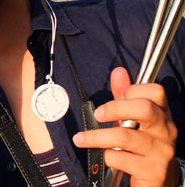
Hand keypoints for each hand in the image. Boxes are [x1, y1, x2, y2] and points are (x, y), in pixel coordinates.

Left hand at [73, 67, 179, 186]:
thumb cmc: (141, 143)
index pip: (155, 91)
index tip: (119, 95)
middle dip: (115, 108)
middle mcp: (166, 130)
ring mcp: (161, 151)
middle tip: (98, 114)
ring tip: (81, 139)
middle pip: (144, 109)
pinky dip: (106, 156)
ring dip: (97, 137)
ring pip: (125, 137)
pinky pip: (121, 159)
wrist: (159, 180)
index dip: (134, 89)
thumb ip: (124, 95)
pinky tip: (102, 156)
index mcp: (162, 114)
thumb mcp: (133, 118)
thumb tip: (119, 72)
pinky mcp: (153, 171)